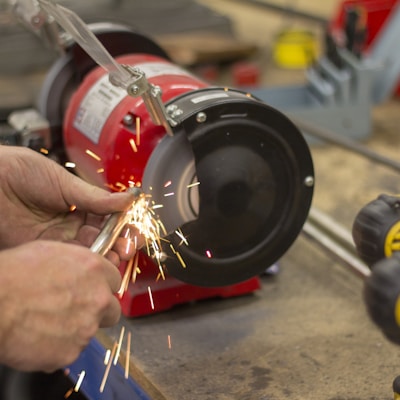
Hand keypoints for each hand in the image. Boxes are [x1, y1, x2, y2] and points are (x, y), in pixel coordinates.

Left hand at [0, 146, 136, 260]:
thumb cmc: (20, 172)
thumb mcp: (64, 182)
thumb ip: (97, 197)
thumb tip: (130, 199)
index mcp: (80, 203)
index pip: (109, 218)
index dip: (124, 225)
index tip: (135, 230)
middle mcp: (71, 223)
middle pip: (103, 238)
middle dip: (119, 243)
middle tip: (127, 246)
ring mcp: (57, 238)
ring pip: (89, 252)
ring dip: (105, 255)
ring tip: (115, 255)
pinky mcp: (42, 252)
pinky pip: (68, 261)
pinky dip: (84, 263)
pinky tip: (94, 261)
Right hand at [0, 240, 121, 371]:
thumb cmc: (14, 274)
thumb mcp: (52, 252)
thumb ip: (78, 264)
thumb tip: (82, 271)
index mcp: (95, 270)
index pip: (114, 281)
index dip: (102, 287)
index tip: (93, 291)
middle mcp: (98, 298)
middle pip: (112, 310)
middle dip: (98, 312)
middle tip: (76, 311)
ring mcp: (87, 327)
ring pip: (90, 331)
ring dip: (75, 329)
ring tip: (47, 323)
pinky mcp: (71, 352)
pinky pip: (70, 350)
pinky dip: (58, 347)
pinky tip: (39, 336)